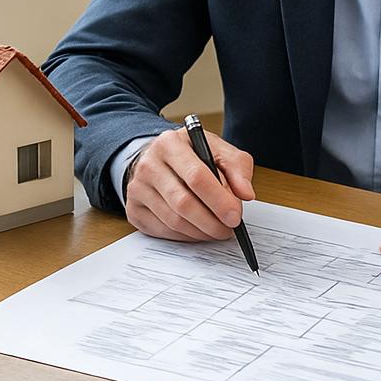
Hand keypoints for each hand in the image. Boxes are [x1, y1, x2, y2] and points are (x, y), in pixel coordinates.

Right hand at [124, 127, 254, 240]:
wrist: (159, 158)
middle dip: (211, 222)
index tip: (235, 216)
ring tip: (217, 230)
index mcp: (170, 143)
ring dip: (200, 232)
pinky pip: (163, 231)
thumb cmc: (192, 154)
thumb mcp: (219, 150)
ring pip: (173, 220)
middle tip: (229, 230)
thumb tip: (246, 194)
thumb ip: (238, 168)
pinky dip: (186, 236)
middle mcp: (149, 164)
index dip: (219, 200)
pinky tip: (199, 231)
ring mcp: (137, 188)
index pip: (197, 176)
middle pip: (183, 202)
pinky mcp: (134, 209)